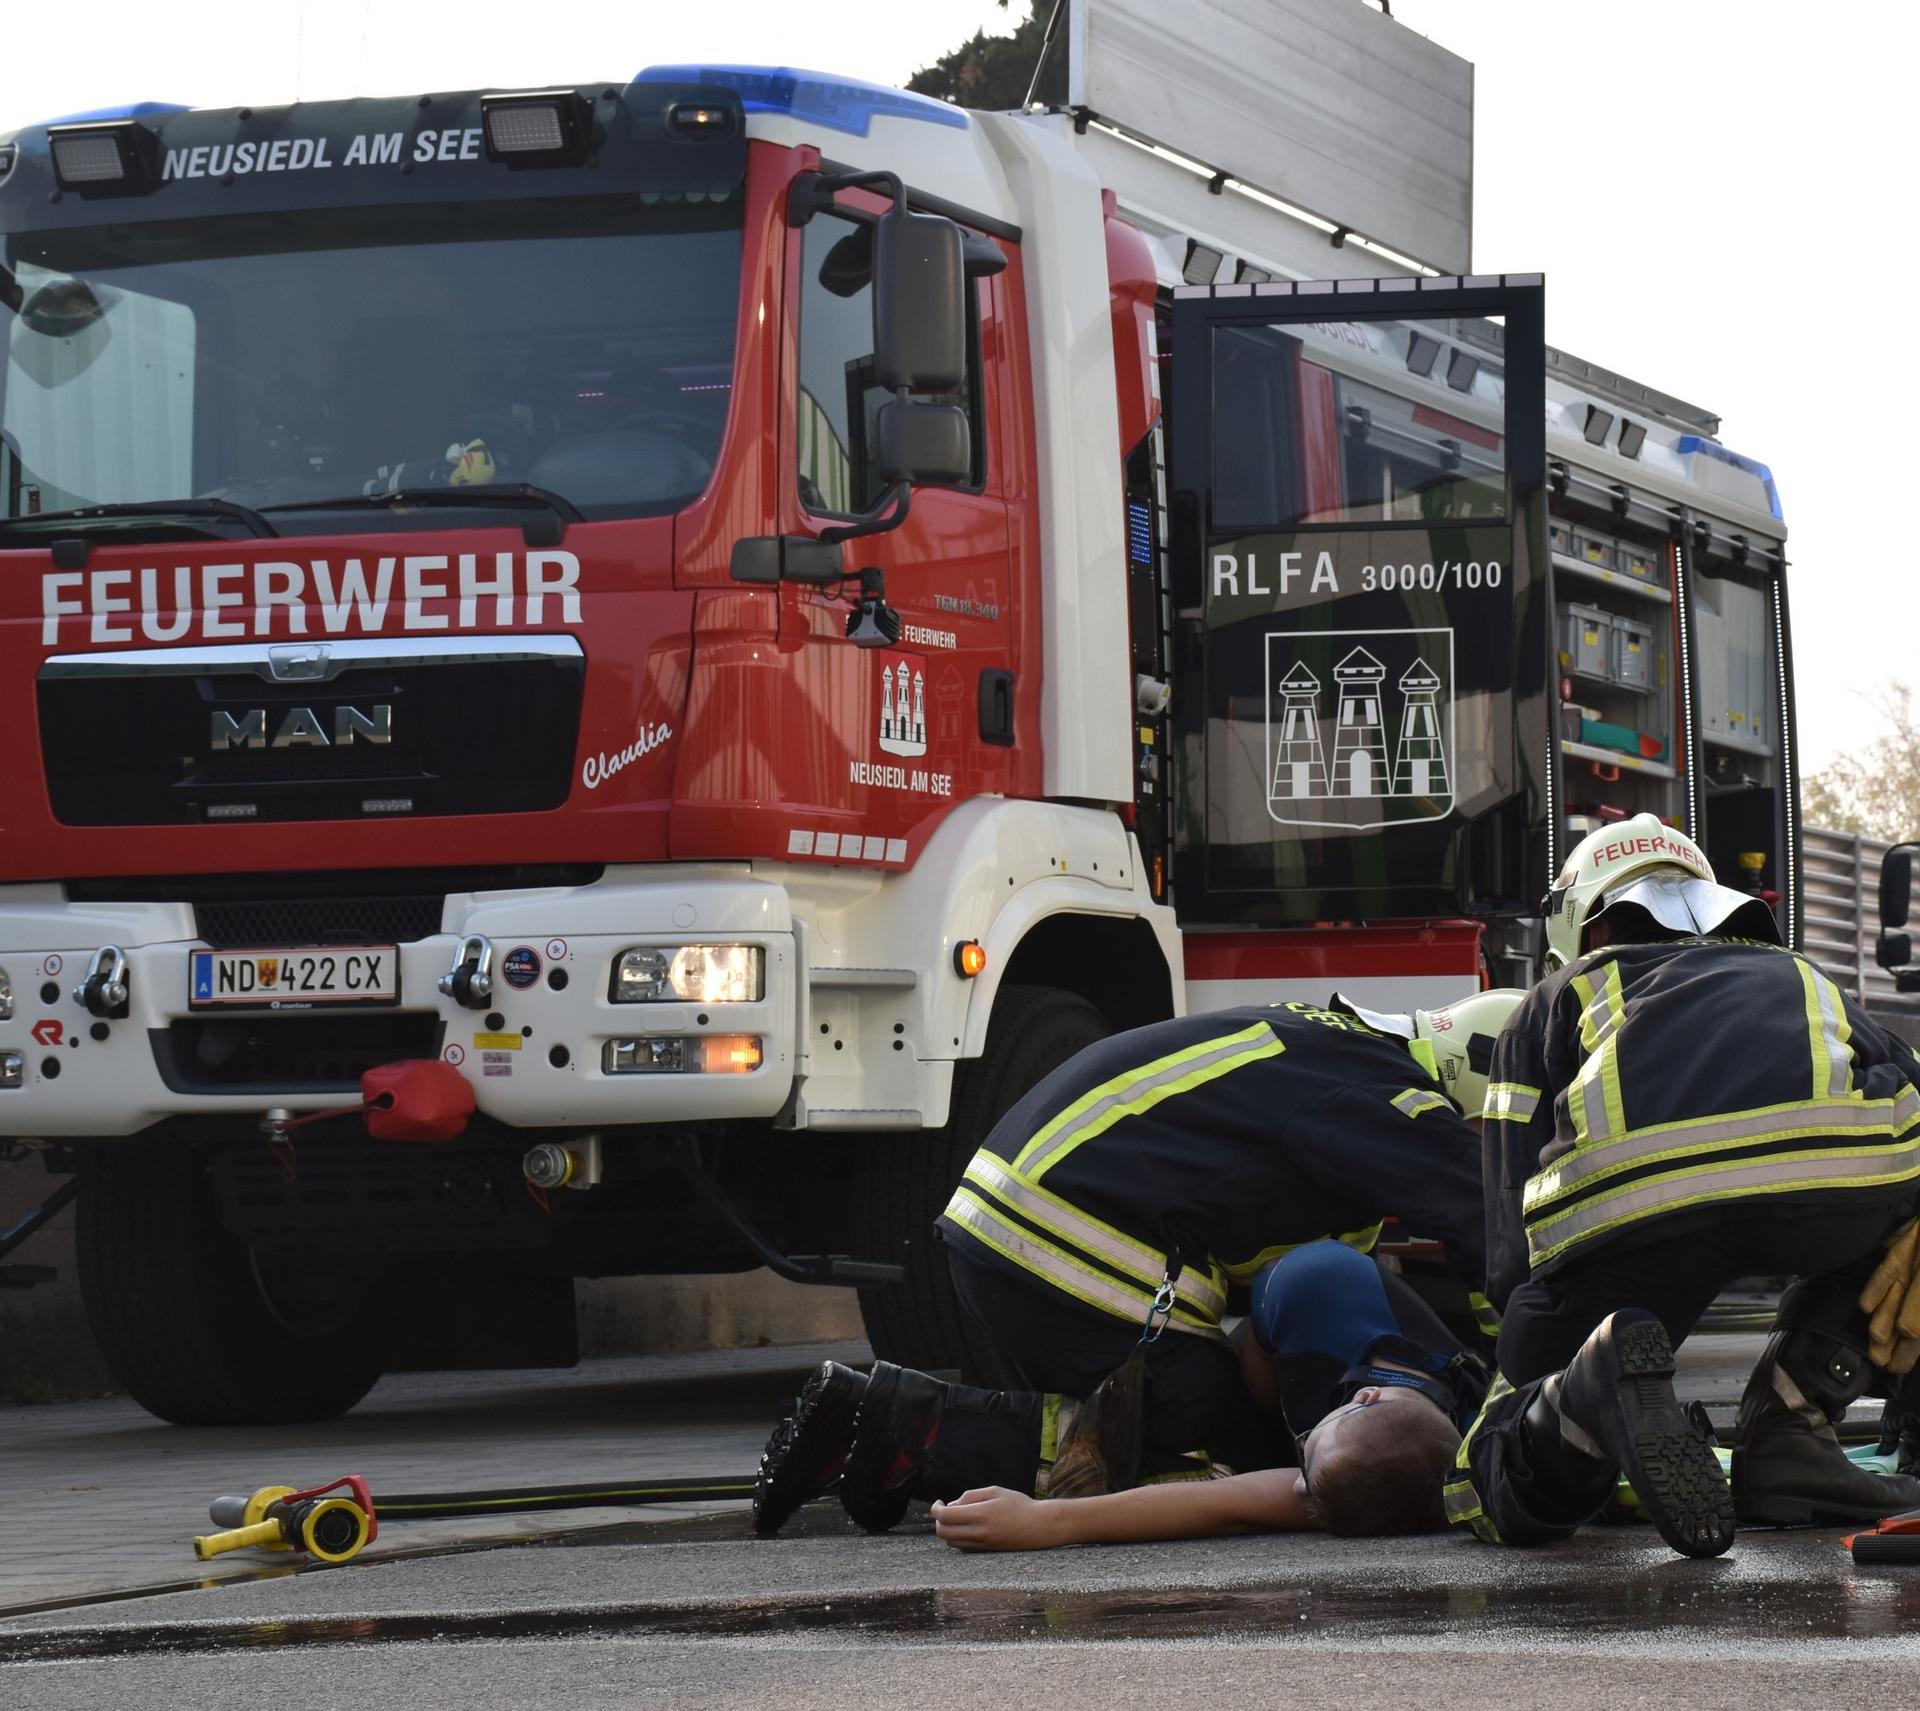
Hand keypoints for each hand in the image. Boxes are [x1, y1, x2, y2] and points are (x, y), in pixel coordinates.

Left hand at [931, 1486, 1061, 1551]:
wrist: (1039, 1526)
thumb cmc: (1019, 1505)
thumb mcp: (995, 1491)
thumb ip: (970, 1496)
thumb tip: (951, 1506)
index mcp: (981, 1514)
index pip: (945, 1516)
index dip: (935, 1509)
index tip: (938, 1502)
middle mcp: (979, 1533)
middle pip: (943, 1533)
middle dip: (938, 1521)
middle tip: (943, 1510)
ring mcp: (982, 1545)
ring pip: (951, 1543)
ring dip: (947, 1530)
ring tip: (955, 1518)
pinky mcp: (986, 1552)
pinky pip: (962, 1548)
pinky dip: (957, 1538)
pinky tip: (966, 1527)